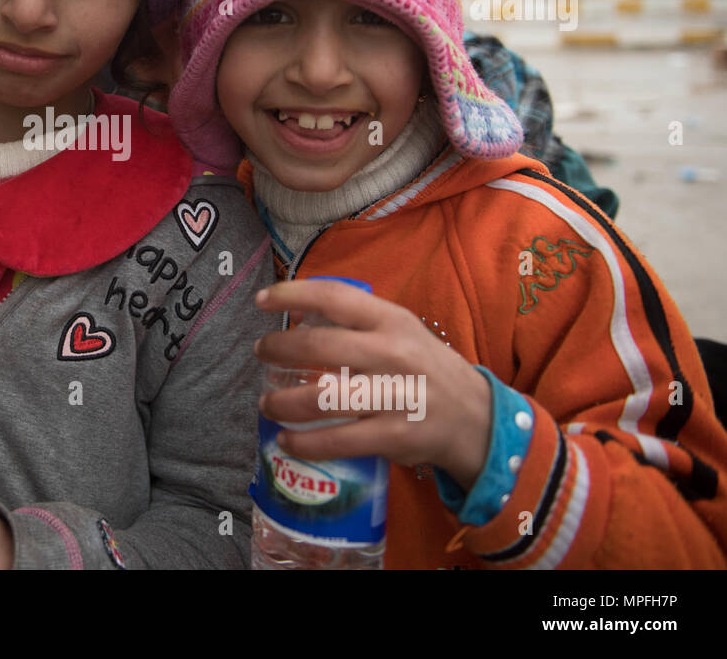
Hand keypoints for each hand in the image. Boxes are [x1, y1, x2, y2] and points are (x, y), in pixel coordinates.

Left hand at [254, 279, 492, 490]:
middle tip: (261, 353)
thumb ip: (358, 322)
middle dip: (278, 348)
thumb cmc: (424, 368)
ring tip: (267, 402)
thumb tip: (297, 315)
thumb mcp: (401, 331)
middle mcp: (393, 353)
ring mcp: (394, 396)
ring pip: (322, 397)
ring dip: (282, 401)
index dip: (292, 294)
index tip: (262, 300)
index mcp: (392, 320)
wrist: (476, 417)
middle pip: (320, 345)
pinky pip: (338, 440)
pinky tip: (286, 440)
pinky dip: (304, 443)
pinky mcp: (394, 436)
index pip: (334, 297)